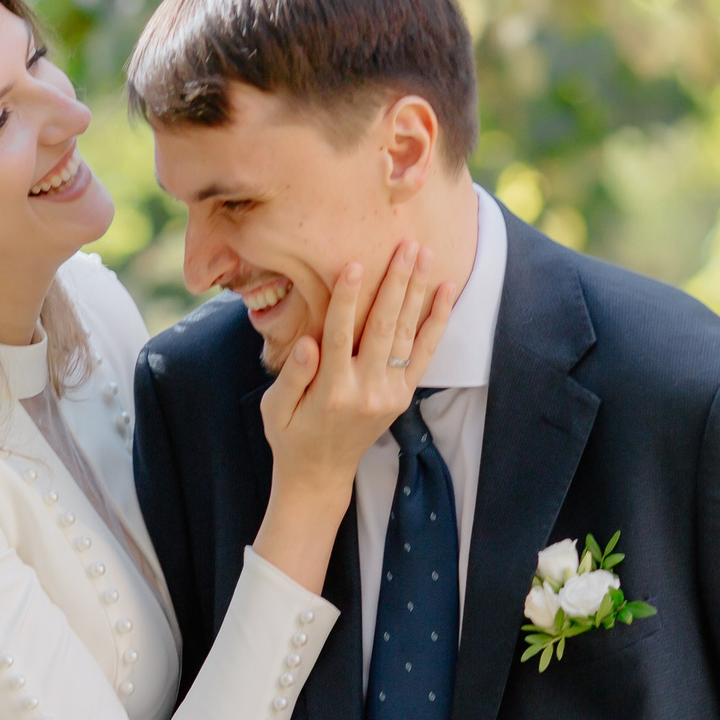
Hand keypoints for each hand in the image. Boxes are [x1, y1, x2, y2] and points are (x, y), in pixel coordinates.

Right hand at [249, 243, 458, 591]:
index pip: (340, 335)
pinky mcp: (402, 396)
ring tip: (425, 254)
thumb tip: (308, 342)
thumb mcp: (274, 409)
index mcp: (330, 392)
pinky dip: (436, 321)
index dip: (348, 298)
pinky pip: (423, 353)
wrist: (320, 475)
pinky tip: (445, 292)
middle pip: (382, 327)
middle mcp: (365, 391)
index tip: (356, 263)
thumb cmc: (290, 436)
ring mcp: (389, 394)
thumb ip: (292, 376)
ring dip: (417, 292)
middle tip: (406, 245)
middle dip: (395, 283)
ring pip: (405, 334)